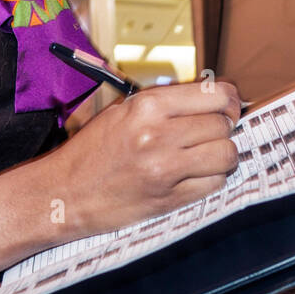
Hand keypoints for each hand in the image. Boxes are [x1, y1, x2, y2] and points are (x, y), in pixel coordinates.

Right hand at [47, 80, 242, 236]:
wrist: (65, 193)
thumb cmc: (92, 151)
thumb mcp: (123, 112)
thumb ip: (165, 104)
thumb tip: (213, 99)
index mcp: (147, 106)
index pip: (214, 95)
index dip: (229, 100)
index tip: (229, 105)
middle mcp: (159, 135)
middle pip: (222, 123)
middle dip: (223, 127)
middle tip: (213, 132)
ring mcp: (166, 169)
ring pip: (226, 154)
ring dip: (223, 154)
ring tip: (209, 154)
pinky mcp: (170, 199)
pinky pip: (215, 183)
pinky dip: (213, 178)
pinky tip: (198, 175)